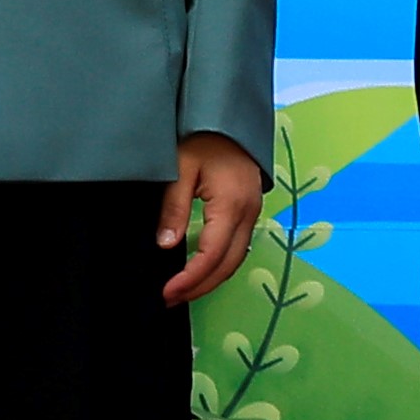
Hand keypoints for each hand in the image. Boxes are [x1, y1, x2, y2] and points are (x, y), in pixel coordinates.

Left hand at [156, 133, 270, 306]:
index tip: (167, 292)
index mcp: (231, 205)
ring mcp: (253, 211)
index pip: (212, 254)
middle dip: (200, 286)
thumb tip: (166, 245)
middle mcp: (248, 213)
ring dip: (211, 278)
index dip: (190, 278)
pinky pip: (239, 246)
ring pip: (237, 258)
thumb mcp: (179, 169)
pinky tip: (200, 269)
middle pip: (229, 263)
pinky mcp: (250, 209)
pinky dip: (220, 264)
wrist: (228, 119)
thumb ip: (173, 208)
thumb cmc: (201, 140)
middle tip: (169, 299)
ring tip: (182, 290)